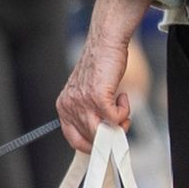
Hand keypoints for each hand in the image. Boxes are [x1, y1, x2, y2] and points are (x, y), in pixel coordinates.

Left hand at [58, 0, 150, 151]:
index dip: (92, 145)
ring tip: (123, 111)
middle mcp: (70, 106)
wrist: (105, 42)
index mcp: (64, 106)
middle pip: (91, 138)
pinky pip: (115, 118)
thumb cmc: (100, 65)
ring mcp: (82, 102)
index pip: (73, 139)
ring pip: (102, 132)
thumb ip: (90, 112)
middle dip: (110, 135)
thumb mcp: (87, 92)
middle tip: (122, 123)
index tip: (106, 143)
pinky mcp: (97, 97)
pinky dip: (124, 111)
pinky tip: (123, 97)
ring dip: (119, 124)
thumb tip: (106, 134)